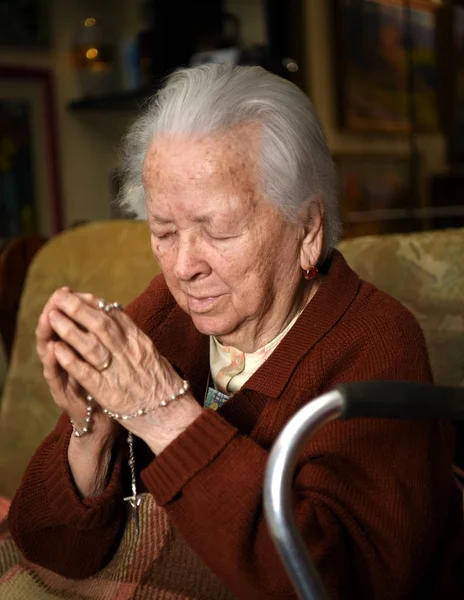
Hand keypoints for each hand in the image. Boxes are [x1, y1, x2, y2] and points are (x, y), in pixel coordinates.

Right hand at [36, 288, 116, 444]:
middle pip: (54, 332)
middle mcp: (65, 361)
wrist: (105, 420)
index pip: (68, 323)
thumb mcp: (108, 358)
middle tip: (56, 298)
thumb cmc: (108, 385)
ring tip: (49, 317)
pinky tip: (53, 349)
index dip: (67, 306)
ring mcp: (61, 377)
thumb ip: (105, 338)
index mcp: (77, 350)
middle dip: (55, 313)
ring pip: (49, 351)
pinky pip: (56, 376)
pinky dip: (54, 363)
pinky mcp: (62, 394)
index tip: (68, 290)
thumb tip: (111, 310)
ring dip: (49, 333)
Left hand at [46, 289, 201, 453]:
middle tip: (60, 298)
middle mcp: (130, 353)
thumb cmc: (163, 385)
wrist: (173, 415)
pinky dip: (70, 360)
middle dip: (78, 309)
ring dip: (69, 329)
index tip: (78, 296)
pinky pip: (86, 373)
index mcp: (140, 342)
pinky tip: (56, 349)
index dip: (94, 304)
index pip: (115, 316)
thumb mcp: (152, 354)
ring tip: (52, 317)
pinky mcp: (109, 393)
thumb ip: (133, 339)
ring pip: (91, 345)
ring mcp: (119, 372)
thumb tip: (117, 320)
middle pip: (101, 324)